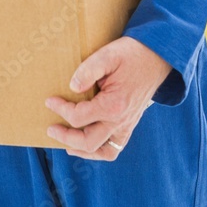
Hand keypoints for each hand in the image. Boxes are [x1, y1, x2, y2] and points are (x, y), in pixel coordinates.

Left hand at [45, 36, 170, 160]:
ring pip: (104, 152)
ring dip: (82, 150)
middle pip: (88, 142)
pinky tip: (86, 144)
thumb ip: (87, 70)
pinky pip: (115, 148)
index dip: (60, 109)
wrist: (156, 57)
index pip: (79, 117)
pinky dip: (99, 150)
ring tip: (66, 143)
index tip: (50, 100)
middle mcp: (121, 120)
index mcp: (113, 105)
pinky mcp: (129, 125)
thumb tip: (72, 87)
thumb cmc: (130, 55)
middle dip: (66, 137)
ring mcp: (127, 125)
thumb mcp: (107, 55)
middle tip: (51, 128)